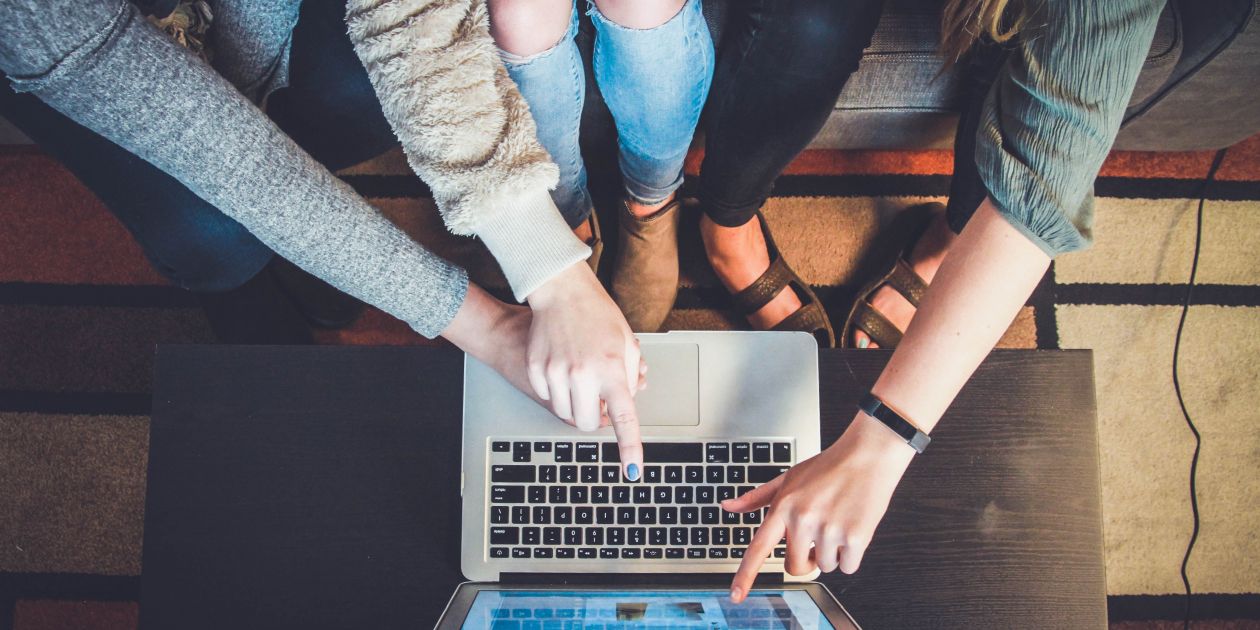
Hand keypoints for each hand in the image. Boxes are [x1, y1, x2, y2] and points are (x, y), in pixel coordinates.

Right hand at [526, 262, 646, 478]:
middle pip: (587, 423)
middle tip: (598, 398)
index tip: (632, 471)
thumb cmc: (597, 315)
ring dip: (575, 404)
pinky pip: (547, 397)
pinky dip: (556, 391)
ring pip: (565, 413)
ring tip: (581, 377)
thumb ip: (630, 377)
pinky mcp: (536, 369)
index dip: (629, 448)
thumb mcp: (626, 343)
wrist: (561, 292)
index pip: (624, 418)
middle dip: (594, 418)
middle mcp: (583, 374)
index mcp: (612, 369)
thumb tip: (627, 402)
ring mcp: (556, 372)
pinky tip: (562, 367)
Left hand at [722, 413, 916, 601]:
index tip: (736, 595)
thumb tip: (728, 507)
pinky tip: (852, 528)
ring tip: (837, 522)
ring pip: (825, 566)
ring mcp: (829, 529)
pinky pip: (848, 567)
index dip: (745, 575)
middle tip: (817, 538)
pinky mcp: (855, 537)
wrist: (867, 455)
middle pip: (795, 567)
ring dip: (832, 553)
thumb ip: (757, 497)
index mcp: (783, 507)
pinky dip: (852, 555)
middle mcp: (803, 519)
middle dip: (806, 559)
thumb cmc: (828, 467)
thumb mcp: (788, 478)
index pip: (759, 548)